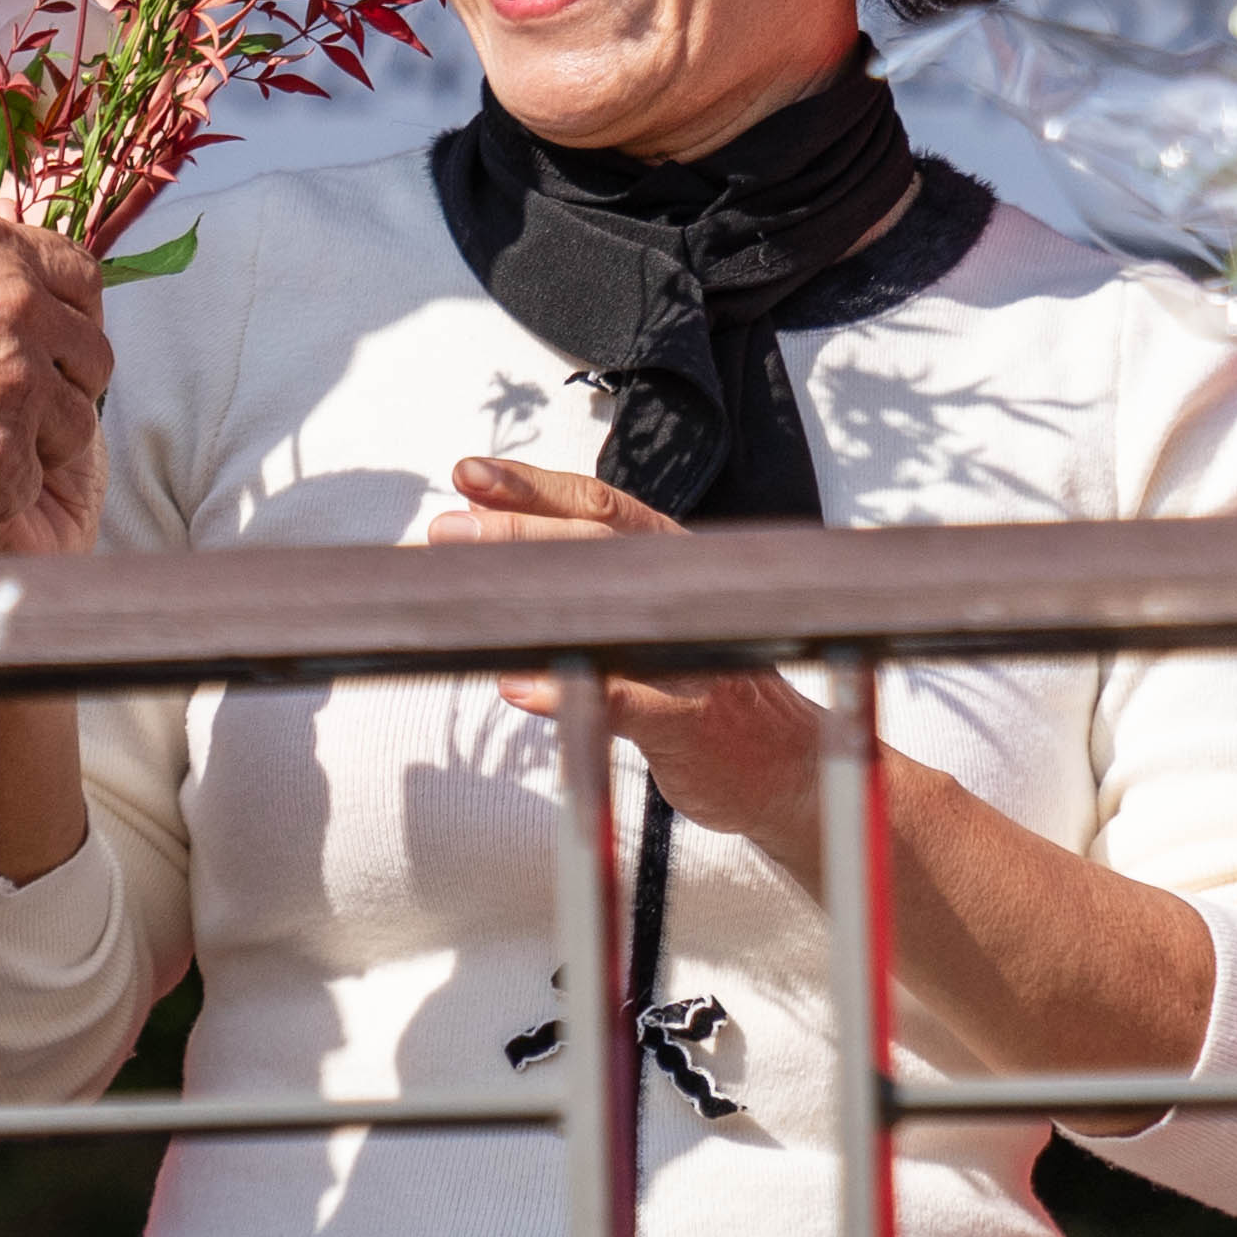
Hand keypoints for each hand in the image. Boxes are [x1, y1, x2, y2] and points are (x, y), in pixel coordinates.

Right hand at [0, 206, 107, 530]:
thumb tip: (15, 217)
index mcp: (4, 256)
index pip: (85, 280)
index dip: (72, 312)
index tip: (52, 336)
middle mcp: (26, 316)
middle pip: (93, 358)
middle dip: (64, 380)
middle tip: (15, 399)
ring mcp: (20, 393)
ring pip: (72, 425)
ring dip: (36, 437)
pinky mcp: (4, 464)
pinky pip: (28, 480)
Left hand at [426, 456, 821, 854]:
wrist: (790, 764)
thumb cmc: (708, 682)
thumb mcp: (656, 613)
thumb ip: (588, 577)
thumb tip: (489, 537)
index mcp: (672, 560)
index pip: (598, 507)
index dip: (532, 486)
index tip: (468, 473)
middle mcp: (684, 593)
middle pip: (596, 546)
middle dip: (516, 531)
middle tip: (445, 529)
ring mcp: (690, 655)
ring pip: (610, 611)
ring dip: (532, 598)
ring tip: (467, 594)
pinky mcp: (690, 721)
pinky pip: (628, 700)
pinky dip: (572, 691)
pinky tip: (520, 686)